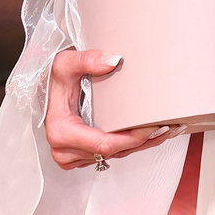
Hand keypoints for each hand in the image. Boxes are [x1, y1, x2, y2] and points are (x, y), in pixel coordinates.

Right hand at [44, 48, 181, 169]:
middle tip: (169, 126)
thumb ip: (87, 59)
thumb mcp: (65, 63)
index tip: (155, 125)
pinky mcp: (81, 156)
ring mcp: (72, 156)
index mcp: (62, 132)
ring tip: (167, 129)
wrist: (45, 89)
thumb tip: (113, 61)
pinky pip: (110, 155)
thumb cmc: (55, 78)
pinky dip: (131, 145)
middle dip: (142, 141)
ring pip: (114, 156)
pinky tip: (151, 135)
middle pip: (113, 152)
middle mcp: (65, 150)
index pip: (105, 144)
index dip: (133, 138)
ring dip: (141, 145)